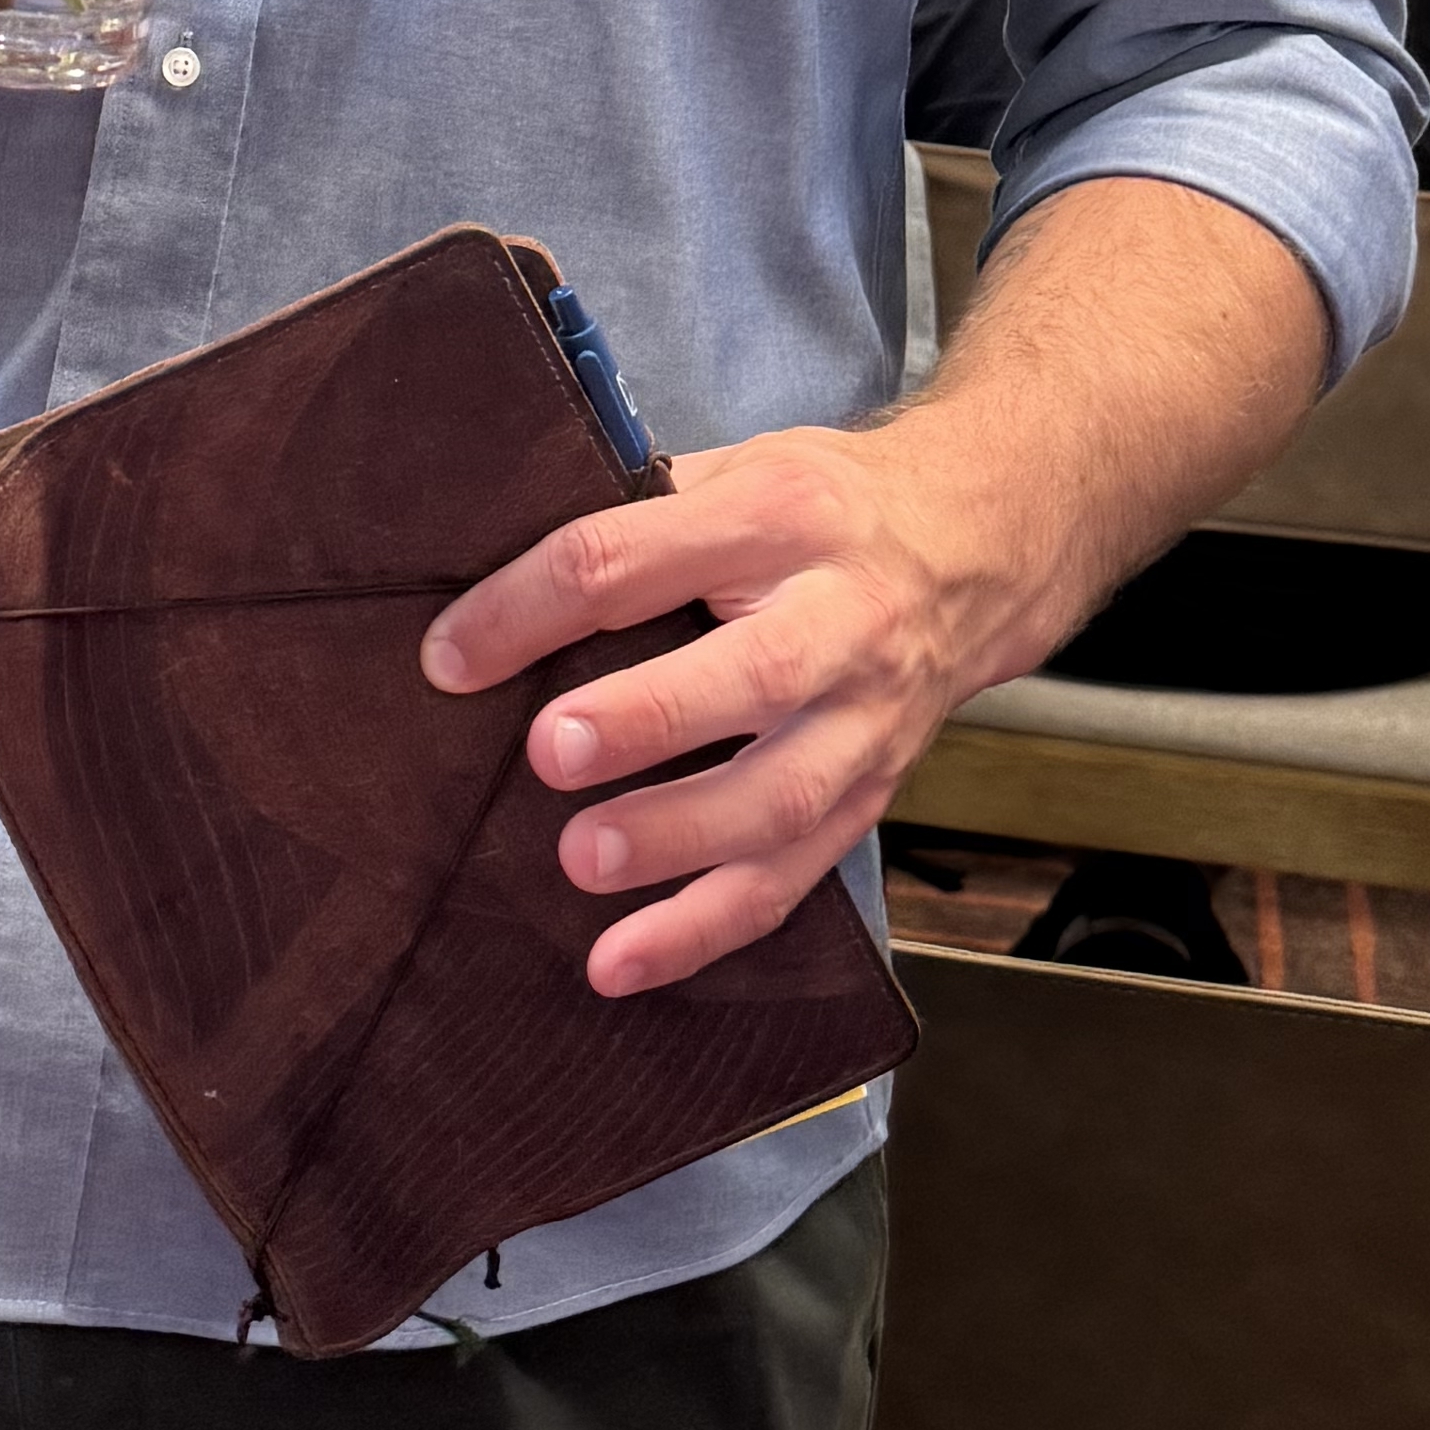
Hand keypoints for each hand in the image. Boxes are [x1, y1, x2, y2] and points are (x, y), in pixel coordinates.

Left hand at [419, 179, 1334, 995]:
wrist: (978, 546)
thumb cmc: (825, 506)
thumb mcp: (743, 467)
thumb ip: (640, 516)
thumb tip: (497, 584)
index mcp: (782, 514)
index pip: (642, 552)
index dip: (538, 604)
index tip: (451, 656)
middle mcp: (840, 616)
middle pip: (752, 674)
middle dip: (651, 718)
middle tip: (551, 753)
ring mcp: (865, 718)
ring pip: (784, 796)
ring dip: (679, 837)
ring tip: (581, 861)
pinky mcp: (869, 795)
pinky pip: (790, 878)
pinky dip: (703, 929)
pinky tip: (619, 962)